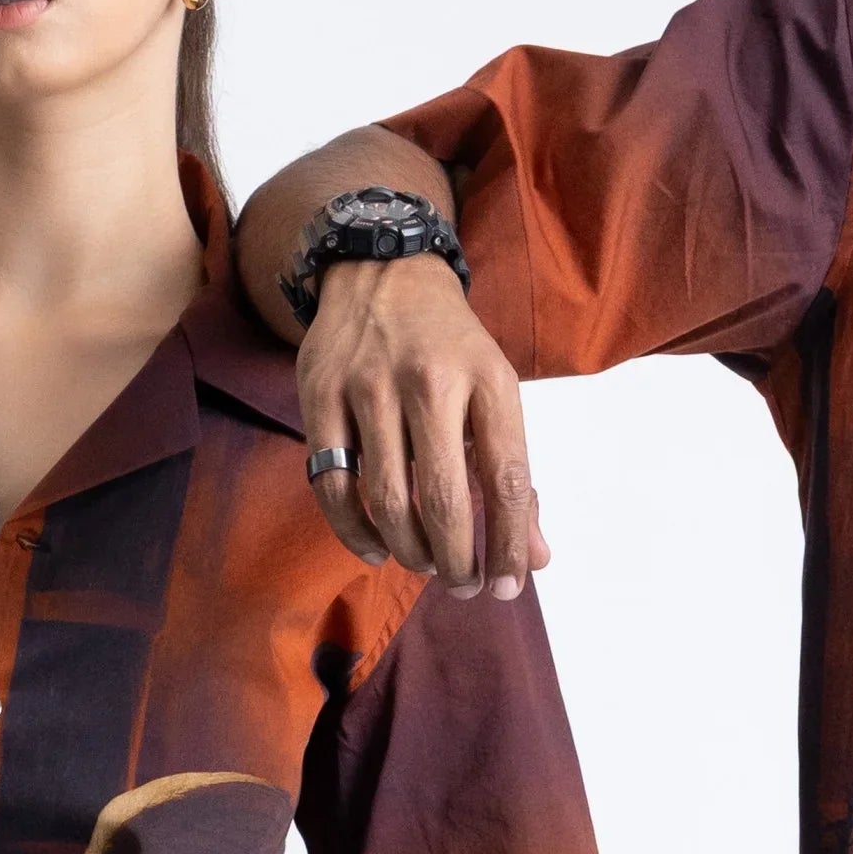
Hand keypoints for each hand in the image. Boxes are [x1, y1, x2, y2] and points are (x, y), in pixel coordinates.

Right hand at [298, 255, 546, 599]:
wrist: (383, 269)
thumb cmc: (450, 346)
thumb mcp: (495, 392)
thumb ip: (514, 475)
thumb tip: (532, 558)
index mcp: (487, 379)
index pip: (507, 479)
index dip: (509, 543)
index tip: (508, 584)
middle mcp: (428, 380)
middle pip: (443, 498)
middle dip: (457, 560)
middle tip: (464, 584)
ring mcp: (368, 386)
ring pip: (387, 499)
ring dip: (410, 550)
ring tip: (426, 564)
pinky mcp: (320, 395)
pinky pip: (332, 485)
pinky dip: (355, 531)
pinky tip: (378, 547)